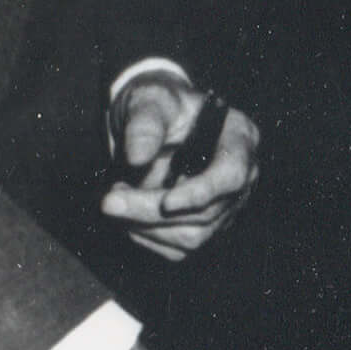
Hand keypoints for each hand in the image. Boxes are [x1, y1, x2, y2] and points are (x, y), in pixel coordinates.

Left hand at [104, 70, 258, 258]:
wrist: (154, 123)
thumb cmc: (158, 105)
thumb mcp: (150, 100)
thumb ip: (145, 124)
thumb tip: (137, 157)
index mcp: (239, 138)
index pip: (232, 175)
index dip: (201, 192)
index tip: (164, 203)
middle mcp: (242, 177)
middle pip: (206, 212)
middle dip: (152, 211)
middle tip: (108, 201)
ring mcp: (226, 206)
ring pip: (192, 237)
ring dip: (144, 226)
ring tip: (115, 198)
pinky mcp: (206, 227)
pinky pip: (177, 248)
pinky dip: (145, 236)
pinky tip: (127, 212)